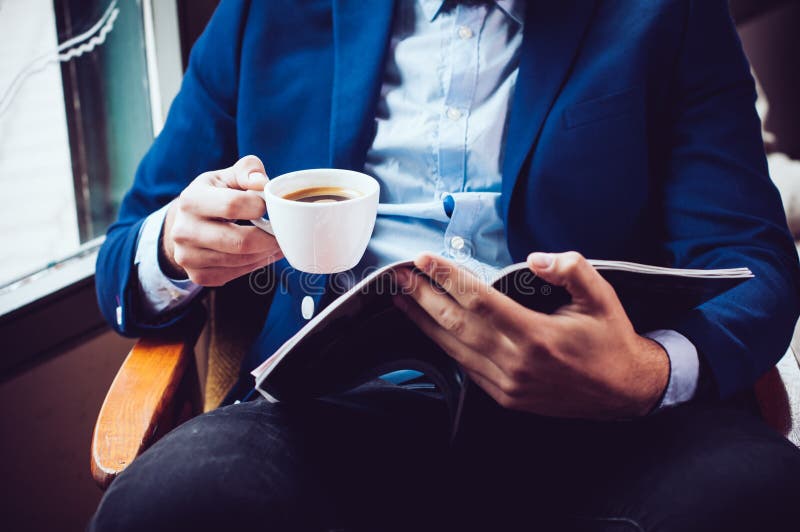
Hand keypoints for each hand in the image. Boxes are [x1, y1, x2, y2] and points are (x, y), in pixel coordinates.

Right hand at [161, 155, 282, 285]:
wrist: (184, 223)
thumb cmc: (213, 195)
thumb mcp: (226, 176)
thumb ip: (248, 170)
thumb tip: (262, 182)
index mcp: (191, 200)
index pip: (233, 205)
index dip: (259, 206)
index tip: (269, 206)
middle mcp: (184, 231)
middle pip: (240, 242)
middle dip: (269, 238)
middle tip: (283, 232)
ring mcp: (188, 256)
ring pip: (241, 261)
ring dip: (266, 253)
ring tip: (277, 242)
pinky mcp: (197, 275)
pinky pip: (235, 275)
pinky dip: (255, 265)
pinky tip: (263, 254)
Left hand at [393, 251, 669, 418]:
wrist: (625, 392)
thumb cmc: (610, 340)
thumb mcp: (601, 297)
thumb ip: (570, 270)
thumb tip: (535, 259)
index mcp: (537, 337)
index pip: (479, 301)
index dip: (448, 278)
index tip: (424, 260)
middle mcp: (516, 363)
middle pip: (457, 324)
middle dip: (423, 296)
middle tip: (398, 275)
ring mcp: (507, 384)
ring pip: (454, 347)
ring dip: (424, 321)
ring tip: (401, 298)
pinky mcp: (505, 396)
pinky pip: (465, 365)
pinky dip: (443, 344)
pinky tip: (429, 327)